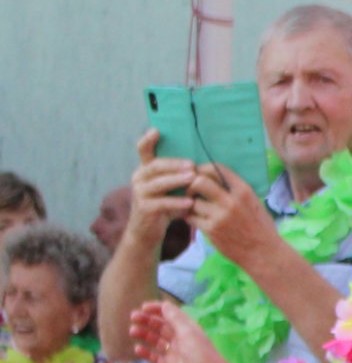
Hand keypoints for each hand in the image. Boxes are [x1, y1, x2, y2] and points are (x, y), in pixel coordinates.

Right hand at [128, 130, 195, 244]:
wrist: (148, 231)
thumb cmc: (164, 207)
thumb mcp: (170, 190)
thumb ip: (178, 177)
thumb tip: (201, 166)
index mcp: (145, 170)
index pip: (143, 151)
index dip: (148, 140)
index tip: (156, 130)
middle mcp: (139, 178)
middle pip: (155, 166)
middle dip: (174, 164)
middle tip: (192, 164)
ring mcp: (139, 193)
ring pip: (158, 183)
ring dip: (177, 180)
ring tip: (193, 178)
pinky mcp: (144, 208)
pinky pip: (161, 203)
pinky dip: (176, 202)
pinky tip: (190, 203)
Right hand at [129, 301, 229, 362]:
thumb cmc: (200, 353)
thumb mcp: (188, 332)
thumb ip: (175, 318)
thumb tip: (164, 304)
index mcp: (186, 328)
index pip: (170, 314)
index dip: (157, 309)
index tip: (143, 307)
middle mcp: (179, 339)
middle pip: (160, 326)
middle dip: (147, 320)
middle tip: (133, 317)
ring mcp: (173, 353)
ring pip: (155, 340)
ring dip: (144, 334)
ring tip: (133, 331)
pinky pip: (153, 357)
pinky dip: (145, 352)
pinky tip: (138, 349)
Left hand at [186, 164, 279, 266]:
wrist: (264, 254)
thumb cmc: (262, 228)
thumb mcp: (255, 203)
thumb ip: (236, 191)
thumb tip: (216, 179)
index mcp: (243, 191)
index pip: (216, 169)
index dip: (203, 169)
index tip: (200, 175)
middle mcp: (231, 201)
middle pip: (199, 181)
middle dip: (191, 185)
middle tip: (192, 192)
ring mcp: (220, 216)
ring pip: (193, 202)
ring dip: (192, 205)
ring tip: (197, 210)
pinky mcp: (211, 230)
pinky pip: (191, 217)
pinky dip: (191, 218)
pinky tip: (197, 220)